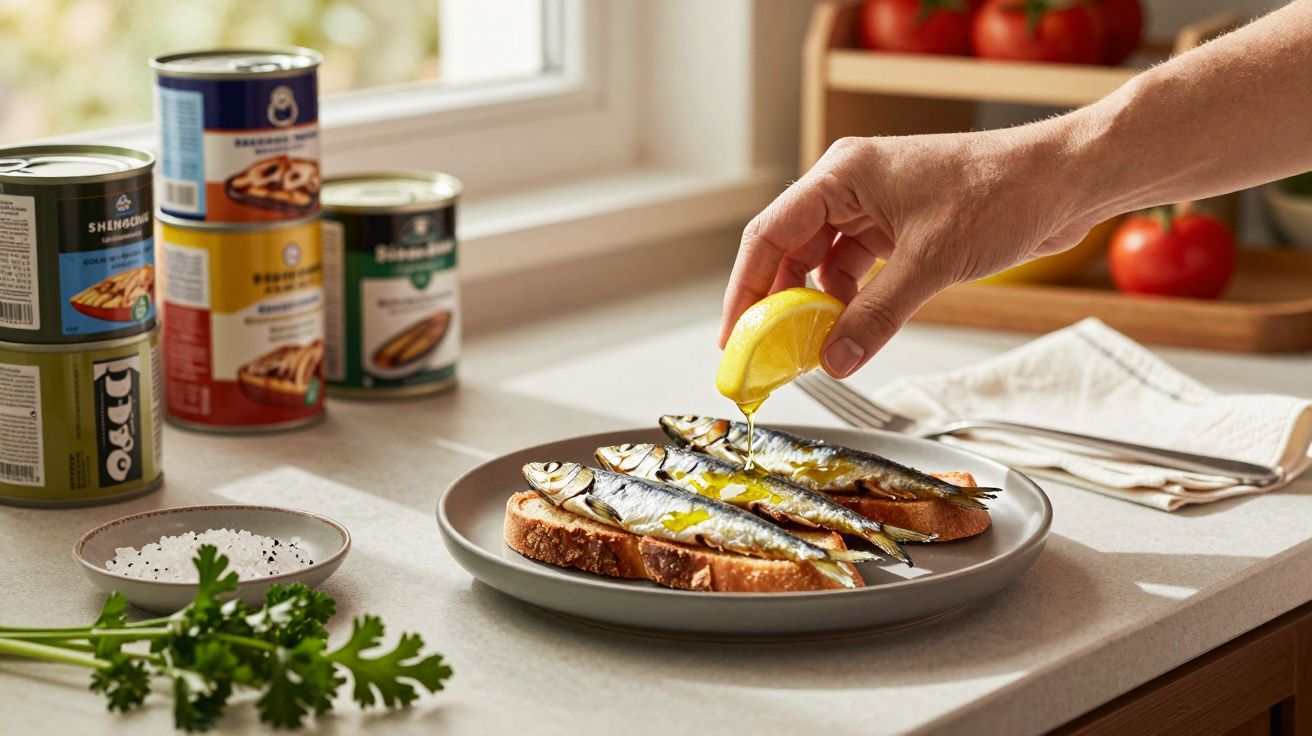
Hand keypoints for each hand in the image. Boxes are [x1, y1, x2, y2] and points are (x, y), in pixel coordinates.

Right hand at [720, 128, 1103, 377]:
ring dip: (817, 307)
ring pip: (823, 264)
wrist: (1066, 180)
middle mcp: (851, 186)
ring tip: (811, 349)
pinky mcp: (901, 229)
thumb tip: (833, 360)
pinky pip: (857, 271)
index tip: (734, 336)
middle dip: (778, 303)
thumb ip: (876, 316)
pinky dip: (851, 303)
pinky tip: (851, 332)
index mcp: (843, 174)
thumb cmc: (1003, 192)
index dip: (745, 288)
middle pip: (790, 251)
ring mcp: (875, 207)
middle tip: (767, 353)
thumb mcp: (930, 262)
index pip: (770, 234)